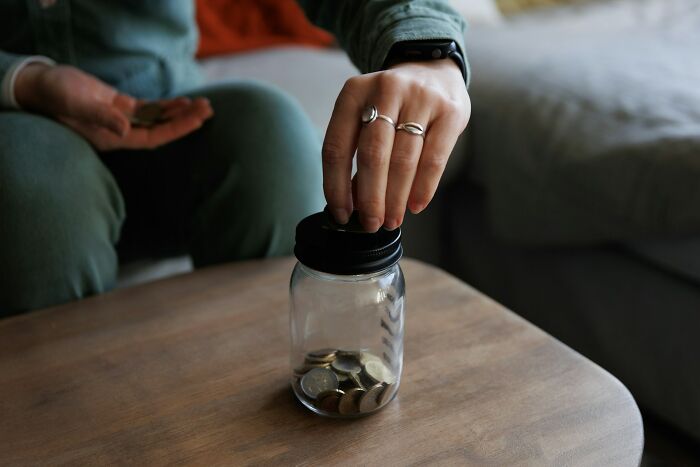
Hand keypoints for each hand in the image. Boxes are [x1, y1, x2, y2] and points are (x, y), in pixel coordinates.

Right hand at [14, 63, 212, 150]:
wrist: (40, 88)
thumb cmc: (54, 98)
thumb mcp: (75, 105)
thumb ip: (100, 117)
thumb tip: (125, 128)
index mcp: (114, 138)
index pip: (153, 138)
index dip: (176, 130)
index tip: (196, 121)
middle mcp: (122, 132)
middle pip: (161, 130)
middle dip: (186, 121)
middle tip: (209, 110)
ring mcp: (122, 119)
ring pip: (158, 119)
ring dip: (181, 112)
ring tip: (204, 105)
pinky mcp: (120, 106)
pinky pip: (149, 109)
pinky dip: (167, 105)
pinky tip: (184, 101)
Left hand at [323, 60, 470, 231]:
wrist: (433, 68)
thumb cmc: (393, 104)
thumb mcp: (367, 115)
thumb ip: (358, 152)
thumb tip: (352, 203)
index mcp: (354, 93)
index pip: (337, 147)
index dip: (336, 186)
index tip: (342, 214)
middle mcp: (385, 90)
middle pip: (372, 155)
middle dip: (370, 197)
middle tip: (371, 223)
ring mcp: (420, 98)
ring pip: (403, 159)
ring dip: (396, 198)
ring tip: (392, 220)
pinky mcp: (450, 110)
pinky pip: (435, 158)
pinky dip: (423, 187)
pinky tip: (415, 206)